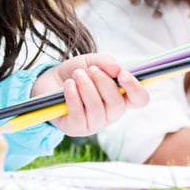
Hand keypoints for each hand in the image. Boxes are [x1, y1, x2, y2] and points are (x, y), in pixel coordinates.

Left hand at [33, 54, 148, 136]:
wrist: (49, 82)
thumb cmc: (76, 73)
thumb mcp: (91, 61)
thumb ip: (106, 62)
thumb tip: (117, 69)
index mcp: (120, 97)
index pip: (140, 99)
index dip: (136, 89)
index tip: (123, 75)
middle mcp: (110, 113)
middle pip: (117, 105)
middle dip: (103, 83)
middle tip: (91, 69)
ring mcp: (94, 123)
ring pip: (97, 109)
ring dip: (86, 87)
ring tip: (77, 74)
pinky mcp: (76, 128)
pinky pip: (79, 114)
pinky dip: (73, 96)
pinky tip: (68, 85)